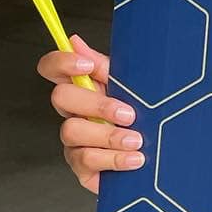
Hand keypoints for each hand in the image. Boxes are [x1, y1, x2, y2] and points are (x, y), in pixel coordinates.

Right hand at [37, 32, 144, 193]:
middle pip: (60, 97)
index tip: (87, 66)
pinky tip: (134, 159)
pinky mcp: (82, 168)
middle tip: (128, 114)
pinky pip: (86, 161)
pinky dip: (113, 159)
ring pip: (72, 131)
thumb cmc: (143, 122)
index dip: (61, 62)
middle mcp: (74, 115)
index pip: (52, 68)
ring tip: (137, 140)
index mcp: (82, 91)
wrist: (159, 163)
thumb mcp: (130, 90)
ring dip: (108, 135)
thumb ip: (105, 68)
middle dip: (96, 104)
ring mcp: (75, 142)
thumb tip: (76, 42)